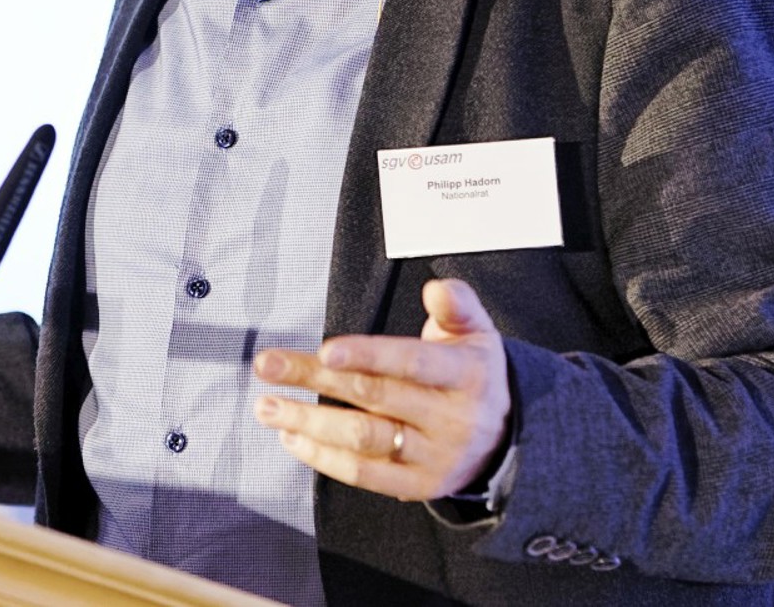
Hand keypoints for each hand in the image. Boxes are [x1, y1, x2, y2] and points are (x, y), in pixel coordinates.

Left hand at [251, 278, 508, 500]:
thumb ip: (457, 304)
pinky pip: (365, 474)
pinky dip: (324, 458)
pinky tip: (292, 438)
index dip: (367, 355)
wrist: (507, 439)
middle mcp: (450, 418)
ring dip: (308, 422)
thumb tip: (437, 288)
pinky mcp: (419, 485)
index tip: (324, 350)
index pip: (411, 363)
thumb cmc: (473, 374)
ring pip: (363, 438)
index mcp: (465, 374)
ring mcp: (434, 456)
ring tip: (267, 406)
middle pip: (373, 395)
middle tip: (267, 365)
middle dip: (314, 378)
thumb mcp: (476, 332)